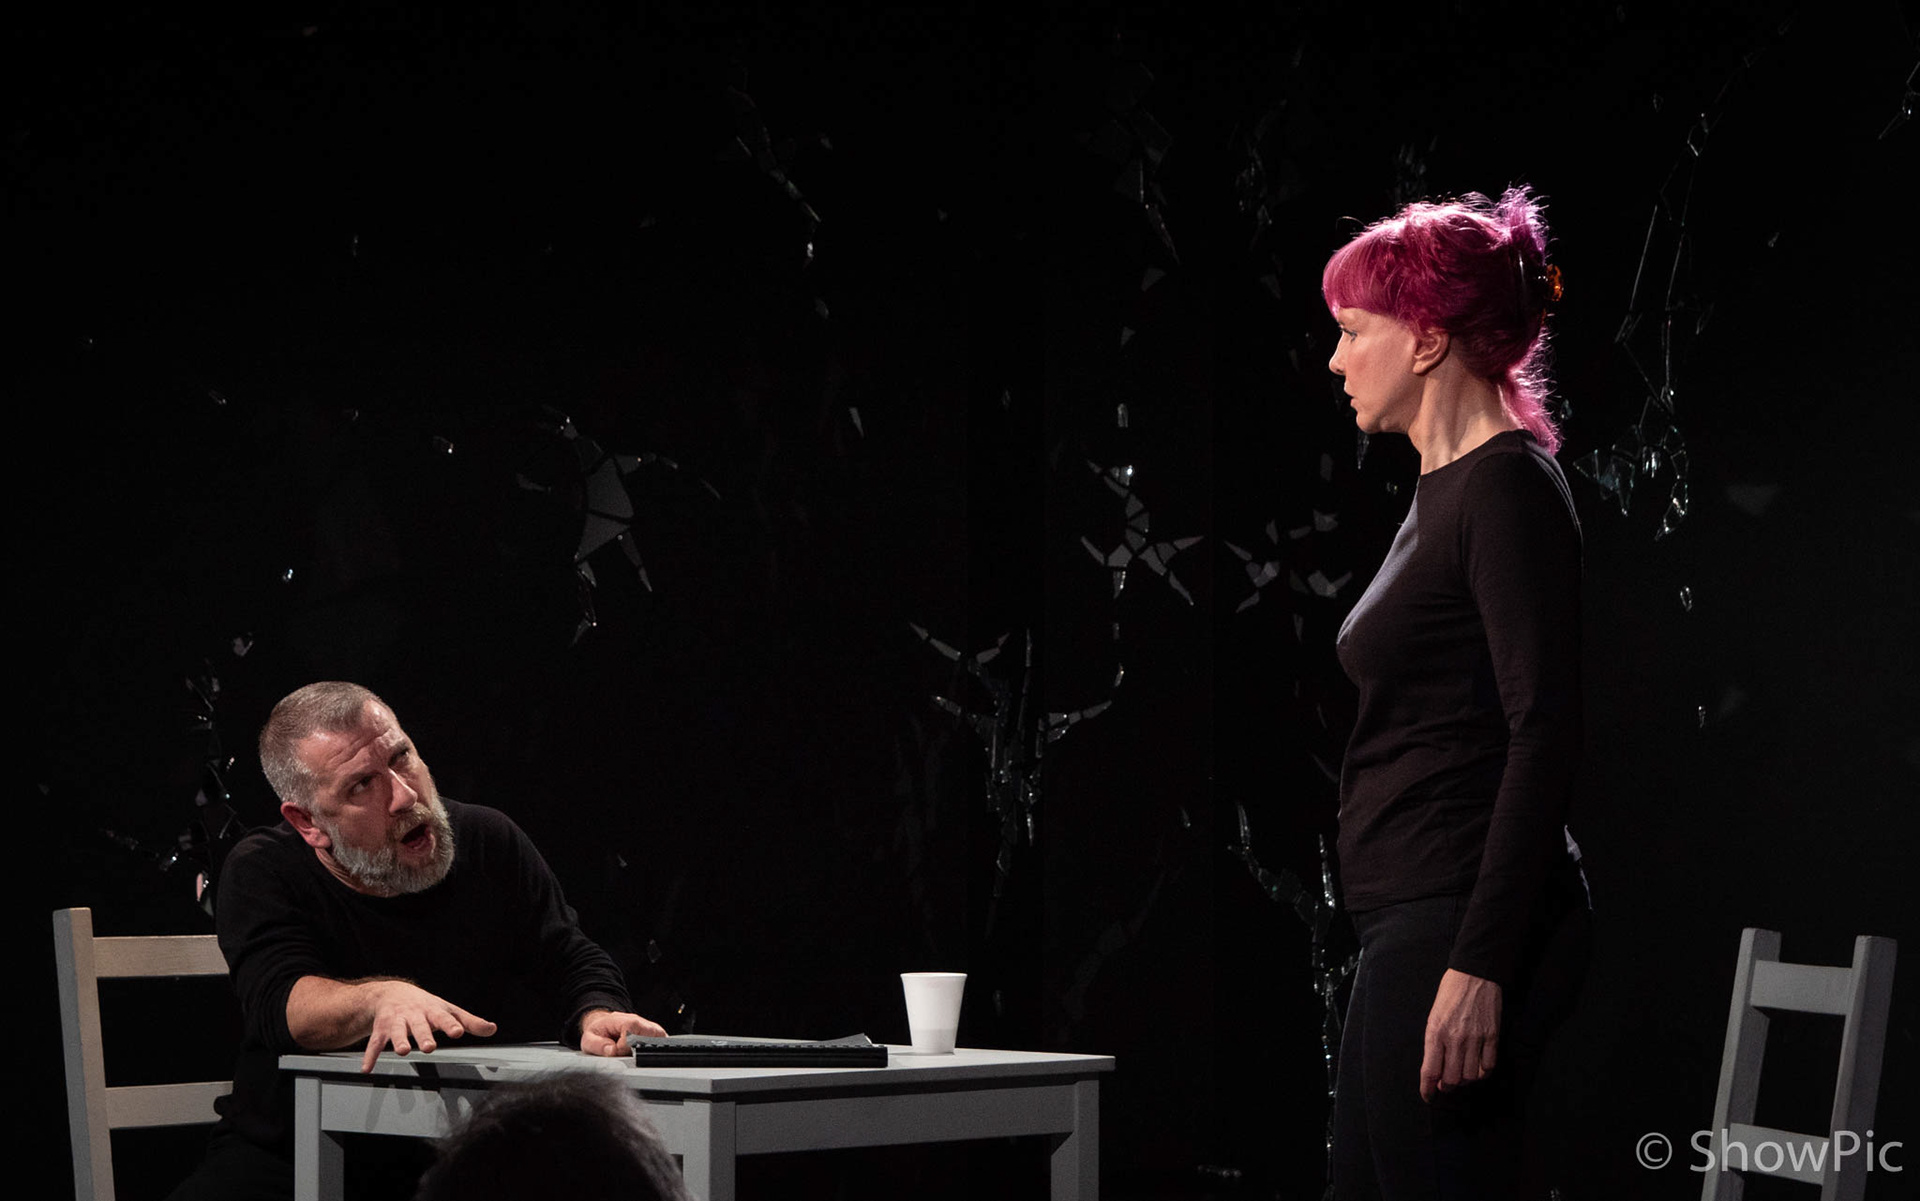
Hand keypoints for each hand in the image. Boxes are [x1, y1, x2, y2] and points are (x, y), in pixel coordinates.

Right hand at [359, 980, 495, 1073]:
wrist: (392, 993)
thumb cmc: (426, 1006)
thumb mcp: (448, 1010)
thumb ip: (470, 1021)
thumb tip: (492, 1029)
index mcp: (433, 1011)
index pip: (444, 1017)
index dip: (451, 1024)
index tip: (458, 1031)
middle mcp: (414, 1015)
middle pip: (419, 1025)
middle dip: (423, 1035)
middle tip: (429, 1047)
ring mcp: (396, 1022)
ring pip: (397, 1031)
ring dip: (399, 1041)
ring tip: (402, 1051)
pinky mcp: (381, 1030)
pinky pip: (374, 1043)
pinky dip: (370, 1056)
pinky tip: (367, 1069)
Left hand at [578, 1008, 667, 1056]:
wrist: (602, 1024)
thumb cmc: (598, 1032)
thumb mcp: (588, 1040)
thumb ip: (598, 1046)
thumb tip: (612, 1050)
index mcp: (620, 1020)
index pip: (632, 1028)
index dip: (625, 1044)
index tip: (616, 1051)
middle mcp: (637, 1020)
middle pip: (650, 1032)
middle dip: (640, 1048)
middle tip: (627, 1054)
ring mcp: (646, 1025)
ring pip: (659, 1035)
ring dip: (650, 1047)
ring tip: (635, 1054)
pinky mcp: (652, 1032)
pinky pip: (661, 1038)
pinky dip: (656, 1046)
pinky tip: (645, 1052)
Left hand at [1420, 968, 1501, 1102]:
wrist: (1474, 975)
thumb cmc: (1450, 995)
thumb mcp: (1433, 1017)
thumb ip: (1434, 1044)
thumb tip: (1436, 1070)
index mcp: (1435, 1032)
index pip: (1430, 1071)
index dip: (1427, 1089)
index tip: (1428, 1096)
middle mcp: (1455, 1038)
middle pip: (1451, 1079)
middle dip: (1447, 1087)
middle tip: (1445, 1084)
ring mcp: (1475, 1038)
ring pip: (1470, 1076)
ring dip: (1464, 1080)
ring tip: (1461, 1073)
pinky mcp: (1492, 1036)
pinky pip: (1488, 1066)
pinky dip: (1482, 1072)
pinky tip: (1478, 1068)